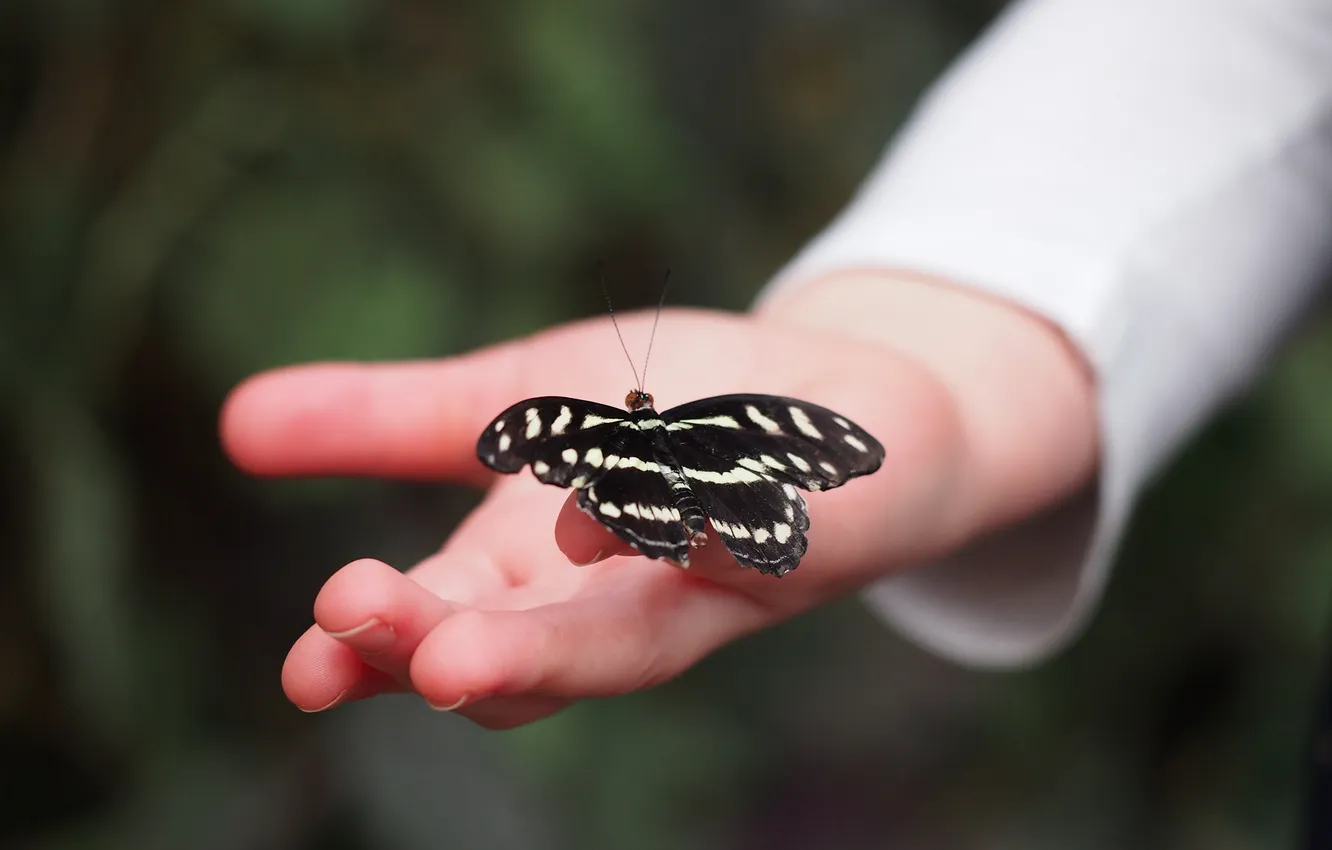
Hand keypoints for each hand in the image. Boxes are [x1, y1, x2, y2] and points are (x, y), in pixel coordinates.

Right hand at [221, 272, 1095, 727]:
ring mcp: (711, 578)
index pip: (444, 623)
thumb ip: (390, 420)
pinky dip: (709, 527)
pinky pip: (753, 537)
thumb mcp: (516, 398)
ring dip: (563, 648)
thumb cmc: (671, 415)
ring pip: (633, 639)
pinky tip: (673, 506)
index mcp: (533, 567)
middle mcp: (616, 598)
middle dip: (464, 657)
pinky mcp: (800, 534)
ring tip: (488, 650)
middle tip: (409, 656)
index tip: (308, 668)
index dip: (379, 652)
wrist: (834, 406)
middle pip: (532, 656)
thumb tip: (230, 423)